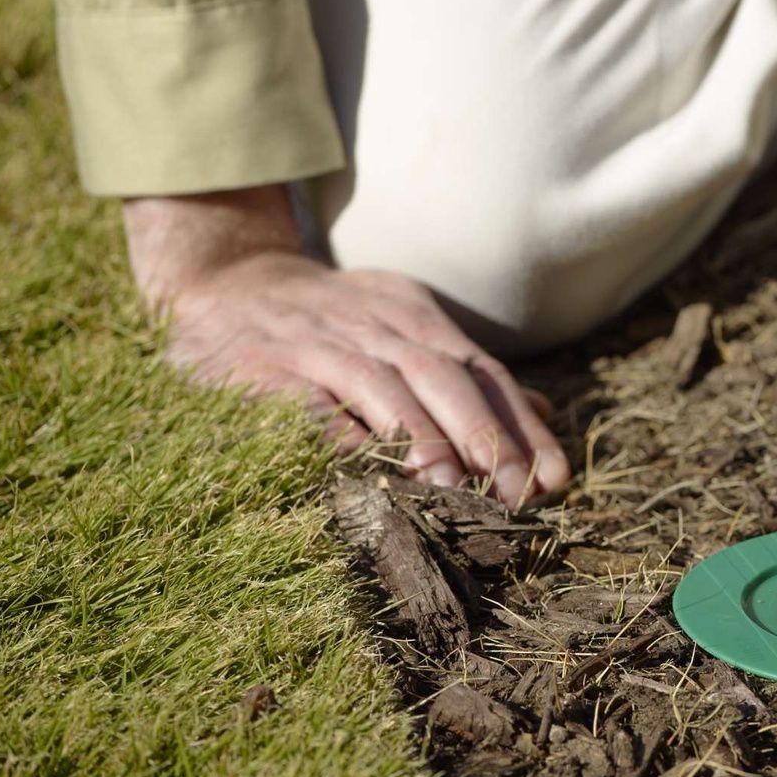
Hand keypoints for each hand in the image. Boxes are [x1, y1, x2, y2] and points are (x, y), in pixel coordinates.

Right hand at [124, 186, 571, 507]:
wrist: (220, 282)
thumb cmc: (323, 322)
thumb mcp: (399, 328)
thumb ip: (463, 373)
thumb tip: (541, 411)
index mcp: (413, 317)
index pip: (482, 371)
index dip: (520, 426)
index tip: (555, 478)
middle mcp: (373, 324)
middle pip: (443, 376)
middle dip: (485, 437)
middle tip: (514, 494)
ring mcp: (317, 342)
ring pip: (381, 387)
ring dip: (420, 439)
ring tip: (452, 489)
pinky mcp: (263, 367)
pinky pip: (306, 402)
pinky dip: (338, 435)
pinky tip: (365, 473)